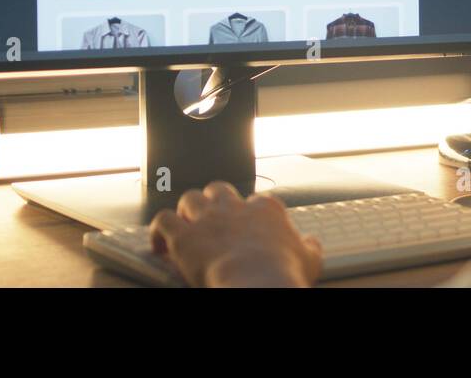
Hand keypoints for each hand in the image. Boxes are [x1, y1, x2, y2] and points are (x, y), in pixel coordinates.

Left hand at [149, 182, 321, 287]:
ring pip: (190, 198)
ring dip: (186, 210)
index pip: (257, 201)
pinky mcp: (183, 236)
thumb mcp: (309, 259)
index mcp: (266, 210)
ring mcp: (207, 219)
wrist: (257, 281)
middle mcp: (236, 207)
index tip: (248, 225)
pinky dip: (158, 230)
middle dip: (214, 201)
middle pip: (220, 190)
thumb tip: (312, 243)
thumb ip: (309, 247)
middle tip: (212, 217)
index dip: (250, 212)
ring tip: (185, 223)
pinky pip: (163, 221)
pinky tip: (159, 242)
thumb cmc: (283, 273)